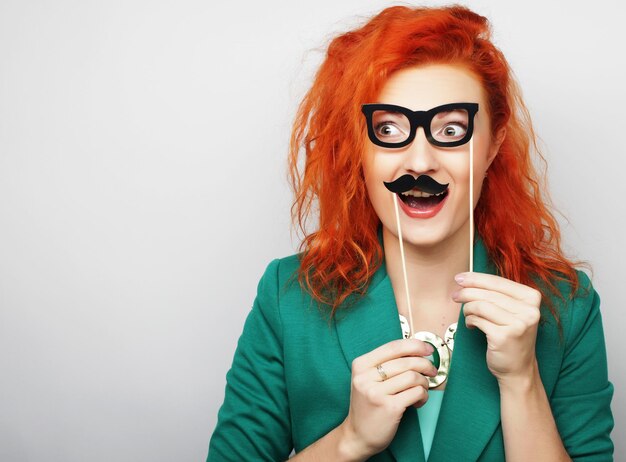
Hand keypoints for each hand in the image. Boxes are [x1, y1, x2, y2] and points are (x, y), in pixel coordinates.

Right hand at [342, 338, 437, 457]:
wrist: (357, 435)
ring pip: (413, 377)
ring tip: (422, 389)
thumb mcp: (367, 379)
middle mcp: (365, 377)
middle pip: (405, 361)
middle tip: (432, 371)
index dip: (414, 345)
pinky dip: (423, 396)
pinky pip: (416, 393)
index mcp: (360, 365)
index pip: (393, 347)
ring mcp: (376, 392)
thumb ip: (386, 364)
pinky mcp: (389, 407)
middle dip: (425, 365)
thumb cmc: (367, 405)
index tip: (427, 349)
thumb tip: (417, 351)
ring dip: (424, 383)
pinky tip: (418, 401)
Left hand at [452, 272, 541, 384]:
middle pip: (488, 292)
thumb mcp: (511, 311)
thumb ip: (496, 294)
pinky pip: (477, 320)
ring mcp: (519, 324)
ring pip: (480, 305)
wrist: (518, 369)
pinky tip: (471, 325)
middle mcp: (529, 310)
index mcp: (532, 297)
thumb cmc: (511, 336)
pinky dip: (470, 321)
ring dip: (467, 308)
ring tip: (466, 314)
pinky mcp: (504, 336)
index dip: (476, 278)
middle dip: (466, 292)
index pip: (498, 281)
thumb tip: (467, 279)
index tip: (460, 278)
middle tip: (455, 295)